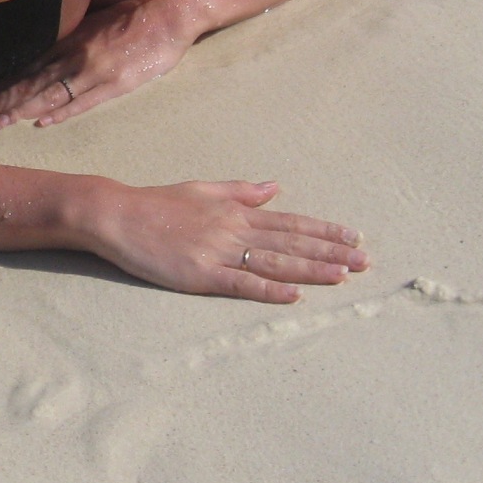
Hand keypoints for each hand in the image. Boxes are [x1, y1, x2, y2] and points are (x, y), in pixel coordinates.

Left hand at [0, 0, 206, 128]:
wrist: (169, 13)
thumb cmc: (133, 15)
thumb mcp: (94, 21)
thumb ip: (71, 38)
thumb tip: (48, 53)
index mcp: (68, 40)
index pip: (26, 67)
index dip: (0, 84)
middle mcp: (74, 54)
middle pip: (29, 82)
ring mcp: (93, 70)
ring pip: (49, 93)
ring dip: (20, 111)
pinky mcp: (115, 83)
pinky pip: (82, 101)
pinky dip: (60, 112)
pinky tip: (40, 123)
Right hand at [85, 179, 368, 301]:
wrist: (118, 215)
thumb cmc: (157, 203)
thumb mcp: (203, 188)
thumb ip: (242, 190)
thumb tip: (275, 186)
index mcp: (236, 210)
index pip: (290, 222)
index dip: (324, 231)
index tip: (353, 237)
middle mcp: (234, 229)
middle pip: (291, 243)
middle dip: (330, 253)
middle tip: (364, 262)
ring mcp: (218, 252)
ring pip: (274, 263)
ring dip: (311, 270)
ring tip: (343, 277)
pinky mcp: (201, 275)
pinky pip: (241, 284)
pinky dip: (269, 290)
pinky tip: (293, 296)